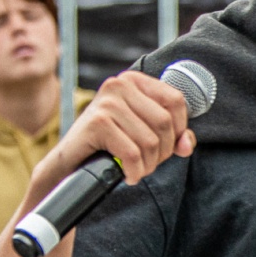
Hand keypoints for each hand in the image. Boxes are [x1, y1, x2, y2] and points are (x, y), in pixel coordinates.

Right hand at [34, 70, 193, 193]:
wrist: (68, 164)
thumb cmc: (109, 147)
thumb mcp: (144, 134)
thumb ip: (172, 135)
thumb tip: (187, 144)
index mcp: (133, 81)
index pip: (176, 101)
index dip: (179, 129)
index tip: (165, 146)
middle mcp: (119, 85)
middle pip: (165, 122)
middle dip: (162, 151)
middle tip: (147, 163)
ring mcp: (107, 103)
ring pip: (151, 141)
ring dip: (148, 165)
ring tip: (136, 169)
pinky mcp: (97, 124)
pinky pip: (133, 154)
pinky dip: (135, 172)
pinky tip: (127, 175)